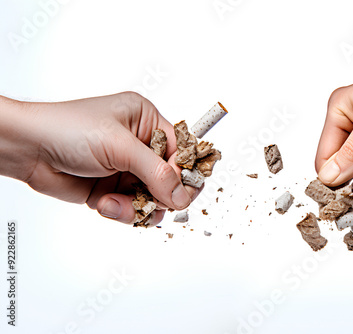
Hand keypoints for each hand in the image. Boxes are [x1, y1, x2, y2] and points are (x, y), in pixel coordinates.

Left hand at [0, 92, 199, 224]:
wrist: (27, 149)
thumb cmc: (68, 130)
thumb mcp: (119, 146)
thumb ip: (156, 172)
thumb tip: (181, 196)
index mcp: (147, 122)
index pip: (182, 150)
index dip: (185, 172)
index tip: (182, 192)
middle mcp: (140, 146)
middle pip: (172, 179)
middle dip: (162, 194)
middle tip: (154, 202)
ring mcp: (127, 169)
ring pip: (154, 199)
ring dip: (138, 207)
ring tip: (116, 203)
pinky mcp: (113, 189)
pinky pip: (133, 209)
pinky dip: (121, 212)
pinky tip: (103, 204)